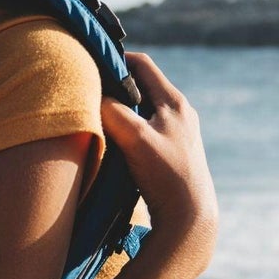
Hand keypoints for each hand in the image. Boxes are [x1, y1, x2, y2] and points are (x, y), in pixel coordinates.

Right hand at [101, 51, 216, 277]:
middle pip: (142, 85)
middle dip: (115, 84)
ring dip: (121, 108)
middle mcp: (180, 113)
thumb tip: (94, 95)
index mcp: (174, 102)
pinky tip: (114, 141)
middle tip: (90, 89)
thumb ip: (114, 111)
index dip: (116, 59)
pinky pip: (145, 129)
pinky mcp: (172, 153)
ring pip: (143, 108)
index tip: (91, 63)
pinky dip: (128, 128)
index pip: (142, 64)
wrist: (189, 219)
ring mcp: (178, 134)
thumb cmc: (166, 175)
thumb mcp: (135, 137)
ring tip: (98, 115)